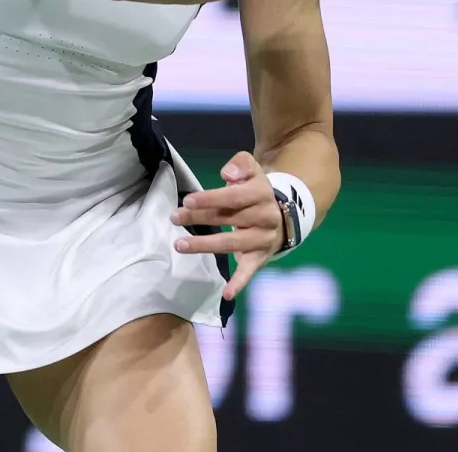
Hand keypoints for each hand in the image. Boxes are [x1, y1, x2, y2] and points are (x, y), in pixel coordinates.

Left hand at [169, 151, 282, 301]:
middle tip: (175, 217)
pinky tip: (226, 293)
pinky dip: (239, 283)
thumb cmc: (255, 191)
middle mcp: (266, 217)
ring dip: (205, 245)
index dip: (211, 199)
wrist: (283, 215)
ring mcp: (263, 239)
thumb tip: (227, 175)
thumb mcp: (252, 170)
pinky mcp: (261, 257)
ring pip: (232, 243)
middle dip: (199, 218)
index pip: (234, 197)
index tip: (188, 201)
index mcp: (262, 193)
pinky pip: (250, 271)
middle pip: (228, 219)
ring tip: (180, 245)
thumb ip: (240, 165)